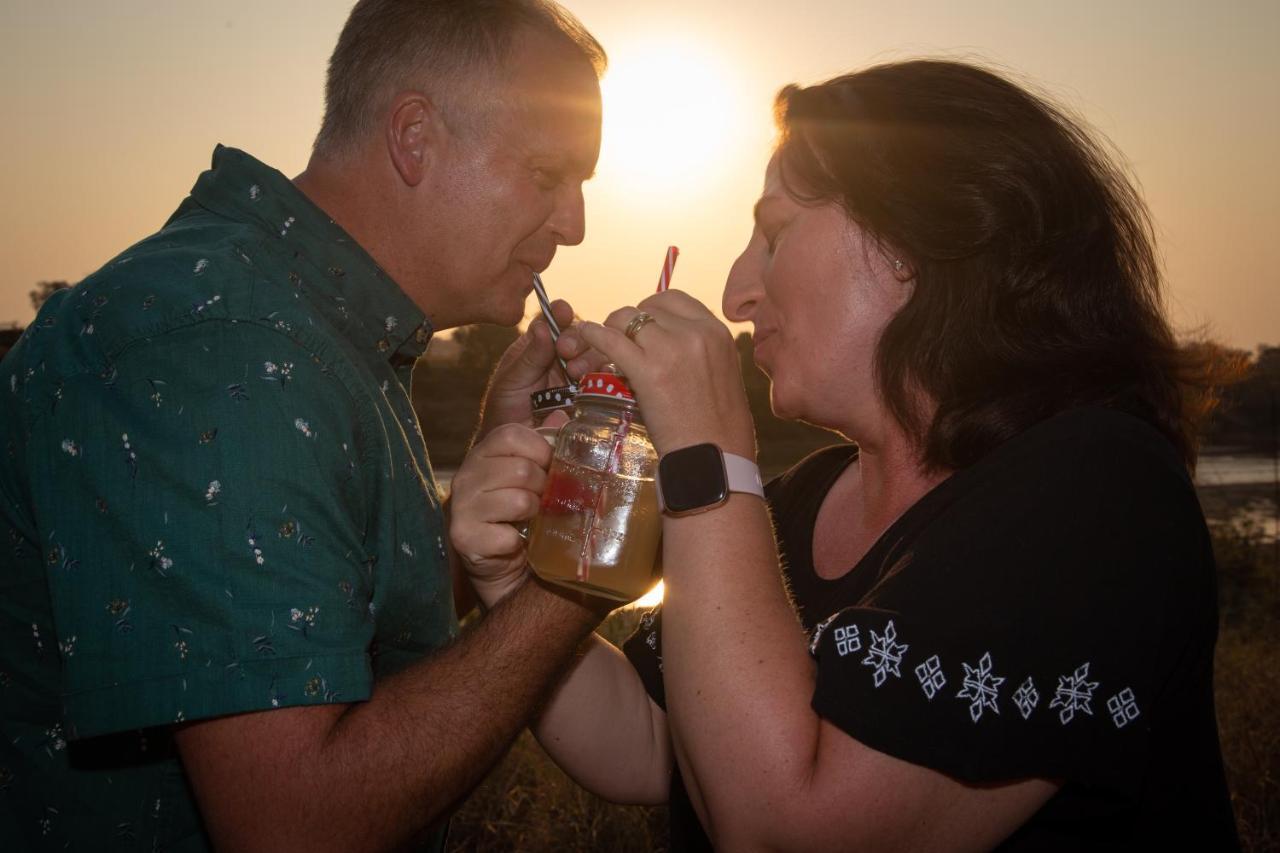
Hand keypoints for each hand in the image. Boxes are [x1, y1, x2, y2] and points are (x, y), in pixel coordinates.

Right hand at [449, 424, 552, 607]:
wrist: (501, 562)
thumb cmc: (519, 513)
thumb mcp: (533, 473)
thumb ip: (544, 444)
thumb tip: (562, 417)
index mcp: (482, 453)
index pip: (511, 435)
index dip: (540, 451)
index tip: (549, 467)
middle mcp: (466, 475)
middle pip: (521, 469)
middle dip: (542, 487)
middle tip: (541, 500)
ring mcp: (462, 506)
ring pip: (519, 501)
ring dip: (533, 513)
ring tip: (530, 519)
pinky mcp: (464, 537)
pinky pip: (507, 535)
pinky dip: (519, 542)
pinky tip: (515, 541)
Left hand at [476, 300, 607, 438]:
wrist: (516, 449)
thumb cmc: (505, 413)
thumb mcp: (511, 381)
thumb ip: (529, 356)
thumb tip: (541, 326)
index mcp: (539, 347)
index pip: (553, 321)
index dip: (560, 313)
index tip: (562, 311)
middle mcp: (563, 358)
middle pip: (581, 335)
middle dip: (577, 338)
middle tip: (566, 350)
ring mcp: (580, 376)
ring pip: (598, 354)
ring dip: (590, 357)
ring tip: (575, 372)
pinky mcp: (594, 396)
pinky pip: (608, 381)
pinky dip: (607, 377)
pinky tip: (597, 382)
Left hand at [577, 290, 756, 458]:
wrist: (714, 458)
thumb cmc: (718, 427)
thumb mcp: (721, 373)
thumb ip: (700, 350)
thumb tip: (669, 341)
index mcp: (717, 331)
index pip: (674, 299)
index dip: (652, 310)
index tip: (643, 327)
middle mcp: (696, 332)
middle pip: (647, 306)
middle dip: (630, 321)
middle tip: (622, 341)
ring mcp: (672, 348)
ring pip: (626, 318)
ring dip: (612, 329)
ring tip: (604, 346)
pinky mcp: (648, 370)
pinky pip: (611, 339)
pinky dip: (593, 336)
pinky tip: (586, 337)